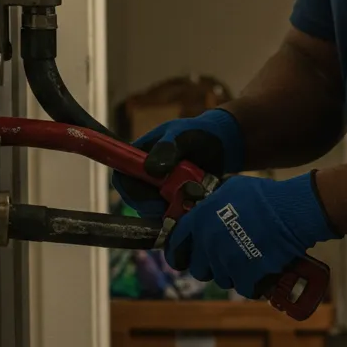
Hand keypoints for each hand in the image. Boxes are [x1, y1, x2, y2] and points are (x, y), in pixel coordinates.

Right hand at [112, 108, 243, 218]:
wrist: (224, 143)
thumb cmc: (200, 132)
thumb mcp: (184, 135)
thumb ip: (168, 149)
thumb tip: (151, 169)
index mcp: (140, 155)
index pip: (122, 176)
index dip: (131, 191)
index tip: (152, 197)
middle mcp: (146, 173)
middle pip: (136, 198)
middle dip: (152, 205)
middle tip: (173, 206)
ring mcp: (160, 187)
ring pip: (152, 209)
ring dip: (168, 211)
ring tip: (188, 203)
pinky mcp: (174, 198)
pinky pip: (169, 213)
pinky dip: (179, 214)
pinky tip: (193, 207)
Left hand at [167, 172, 338, 298]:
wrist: (288, 211)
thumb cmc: (263, 195)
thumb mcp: (231, 188)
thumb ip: (215, 201)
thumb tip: (211, 206)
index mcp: (200, 221)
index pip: (176, 243)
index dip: (177, 252)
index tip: (180, 257)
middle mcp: (207, 244)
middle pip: (198, 268)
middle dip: (209, 264)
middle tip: (223, 257)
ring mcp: (225, 263)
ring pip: (221, 278)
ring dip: (231, 272)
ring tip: (246, 260)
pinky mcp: (245, 278)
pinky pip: (243, 287)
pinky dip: (251, 282)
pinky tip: (259, 270)